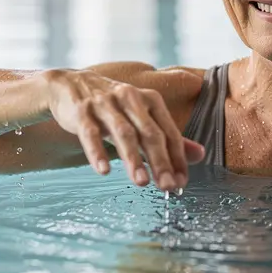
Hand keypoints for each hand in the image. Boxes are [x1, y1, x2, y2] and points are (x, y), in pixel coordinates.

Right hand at [41, 69, 204, 189]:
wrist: (70, 85)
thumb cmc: (113, 107)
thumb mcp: (142, 118)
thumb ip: (169, 138)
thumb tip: (200, 155)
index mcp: (149, 100)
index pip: (169, 133)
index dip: (177, 158)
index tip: (181, 182)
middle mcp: (130, 98)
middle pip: (150, 133)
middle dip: (161, 161)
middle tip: (168, 187)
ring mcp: (105, 103)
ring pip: (123, 133)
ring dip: (133, 159)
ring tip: (142, 182)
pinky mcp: (82, 111)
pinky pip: (91, 133)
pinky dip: (97, 152)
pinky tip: (104, 171)